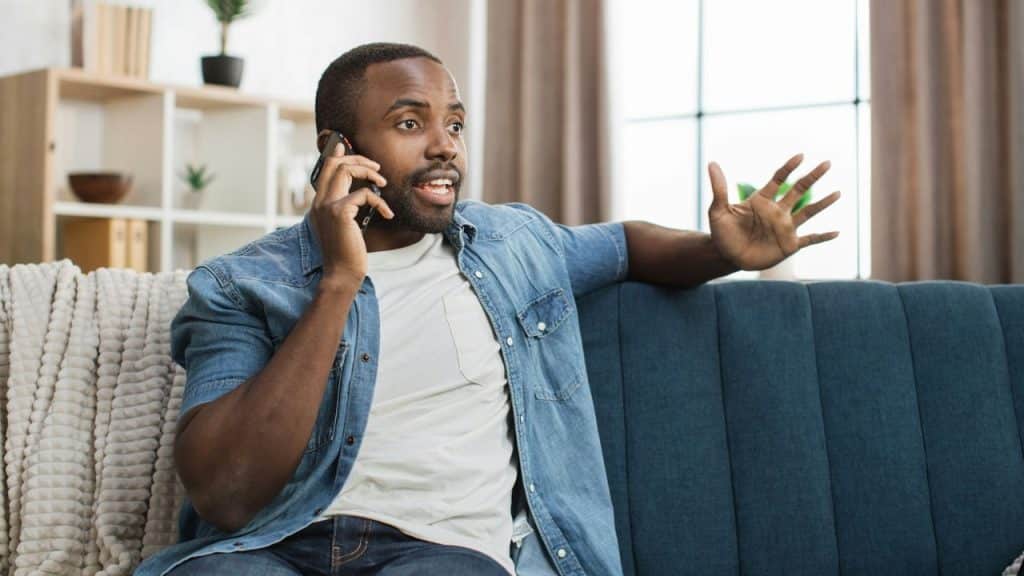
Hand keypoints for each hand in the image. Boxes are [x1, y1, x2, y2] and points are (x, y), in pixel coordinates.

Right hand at [310, 149, 392, 290]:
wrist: (341, 273)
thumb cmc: (346, 253)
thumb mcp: (343, 227)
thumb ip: (345, 209)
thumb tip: (357, 195)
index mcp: (319, 205)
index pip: (324, 171)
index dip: (335, 155)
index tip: (344, 145)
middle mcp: (319, 202)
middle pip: (335, 164)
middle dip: (359, 159)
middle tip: (376, 167)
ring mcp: (327, 206)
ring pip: (346, 170)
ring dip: (369, 172)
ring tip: (383, 183)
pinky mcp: (339, 212)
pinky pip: (364, 194)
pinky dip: (379, 201)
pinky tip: (387, 214)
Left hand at [707, 154, 840, 270]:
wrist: (726, 256)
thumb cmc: (722, 232)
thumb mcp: (718, 210)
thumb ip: (719, 188)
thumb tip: (712, 163)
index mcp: (762, 200)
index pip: (779, 179)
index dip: (789, 168)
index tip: (801, 156)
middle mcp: (777, 211)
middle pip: (799, 190)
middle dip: (813, 177)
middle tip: (827, 163)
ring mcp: (785, 227)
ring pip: (809, 212)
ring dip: (823, 203)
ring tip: (838, 193)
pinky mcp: (789, 244)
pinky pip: (810, 239)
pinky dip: (823, 236)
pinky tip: (837, 232)